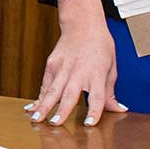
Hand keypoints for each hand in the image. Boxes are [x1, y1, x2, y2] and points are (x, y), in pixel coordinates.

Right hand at [28, 0, 125, 127]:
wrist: (83, 24)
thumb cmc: (100, 46)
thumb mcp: (111, 68)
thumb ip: (110, 93)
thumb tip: (118, 110)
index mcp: (97, 73)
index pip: (97, 96)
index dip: (94, 111)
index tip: (89, 123)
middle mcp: (79, 71)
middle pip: (70, 93)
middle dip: (62, 110)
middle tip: (55, 123)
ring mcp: (63, 67)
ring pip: (52, 90)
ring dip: (44, 106)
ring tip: (36, 119)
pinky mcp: (52, 64)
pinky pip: (45, 84)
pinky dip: (38, 97)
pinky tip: (31, 108)